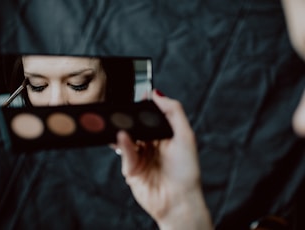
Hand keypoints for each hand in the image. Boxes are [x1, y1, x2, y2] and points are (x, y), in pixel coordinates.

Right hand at [115, 90, 212, 229]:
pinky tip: (123, 136)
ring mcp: (140, 156)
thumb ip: (173, 112)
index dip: (145, 106)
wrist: (178, 200)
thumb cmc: (186, 171)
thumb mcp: (185, 135)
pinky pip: (125, 151)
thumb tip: (157, 94)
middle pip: (137, 125)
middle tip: (126, 109)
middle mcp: (152, 145)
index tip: (140, 95)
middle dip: (131, 117)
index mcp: (165, 136)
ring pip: (128, 137)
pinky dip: (123, 143)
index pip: (151, 116)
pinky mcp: (131, 168)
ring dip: (124, 129)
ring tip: (121, 121)